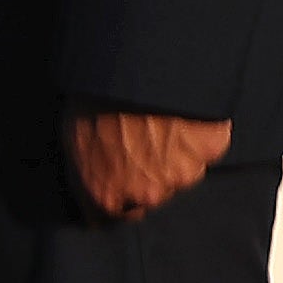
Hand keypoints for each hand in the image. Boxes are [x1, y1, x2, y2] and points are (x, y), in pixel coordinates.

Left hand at [64, 107, 230, 219]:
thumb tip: (93, 202)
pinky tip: (182, 113)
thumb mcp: (72, 140)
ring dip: (177, 152)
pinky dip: (200, 134)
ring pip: (185, 171)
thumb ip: (88, 175)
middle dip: (151, 172)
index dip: (123, 193)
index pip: (120, 214)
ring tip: (159, 120)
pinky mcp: (210, 150)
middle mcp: (146, 193)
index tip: (125, 176)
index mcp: (105, 195)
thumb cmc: (92, 99)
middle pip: (156, 192)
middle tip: (141, 136)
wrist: (128, 67)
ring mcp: (181, 173)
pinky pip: (207, 146)